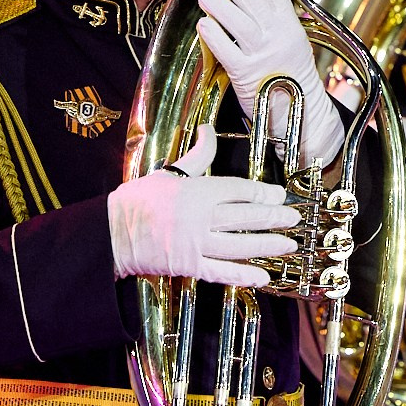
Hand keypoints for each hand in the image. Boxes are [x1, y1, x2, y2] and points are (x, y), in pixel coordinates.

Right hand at [108, 124, 300, 288]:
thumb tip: (208, 129)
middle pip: (245, 217)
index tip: (280, 195)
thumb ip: (197, 155)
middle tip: (294, 219)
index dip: (262, 193)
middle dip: (273, 218)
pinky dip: (243, 275)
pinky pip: (222, 273)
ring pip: (239, 245)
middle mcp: (199, 218)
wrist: (111, 233)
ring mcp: (195, 244)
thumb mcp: (169, 171)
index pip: (238, 190)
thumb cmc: (139, 200)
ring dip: (267, 245)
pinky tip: (263, 276)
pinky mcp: (189, 266)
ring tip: (288, 245)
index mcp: (196, 192)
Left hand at [193, 0, 345, 164]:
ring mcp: (264, 56)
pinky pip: (227, 52)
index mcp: (290, 24)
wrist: (300, 112)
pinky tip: (203, 22)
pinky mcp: (247, 76)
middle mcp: (279, 37)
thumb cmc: (289, 72)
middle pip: (252, 0)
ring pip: (239, 22)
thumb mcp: (289, 36)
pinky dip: (214, 35)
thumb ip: (272, 13)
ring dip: (218, 1)